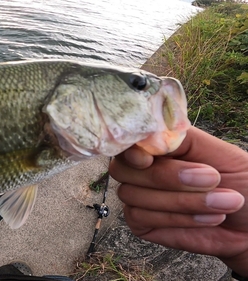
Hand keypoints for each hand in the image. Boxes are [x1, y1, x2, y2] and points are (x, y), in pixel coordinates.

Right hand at [109, 127, 247, 275]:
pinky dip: (177, 218)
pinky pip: (140, 218)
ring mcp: (136, 197)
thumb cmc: (240, 183)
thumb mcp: (218, 151)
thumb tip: (150, 131)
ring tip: (222, 203)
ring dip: (182, 201)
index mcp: (155, 146)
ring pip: (133, 195)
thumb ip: (181, 138)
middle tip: (211, 179)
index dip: (129, 150)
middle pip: (122, 170)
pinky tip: (207, 218)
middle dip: (166, 177)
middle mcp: (140, 170)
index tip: (146, 159)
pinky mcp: (140, 223)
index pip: (125, 142)